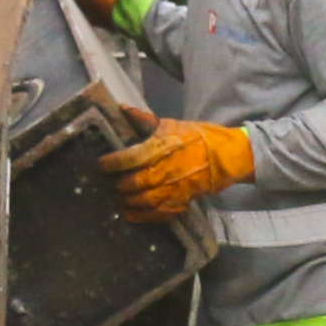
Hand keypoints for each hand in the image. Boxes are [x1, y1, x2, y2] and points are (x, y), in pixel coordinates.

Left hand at [99, 118, 250, 220]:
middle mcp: (164, 172)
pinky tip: (129, 212)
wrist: (225, 157)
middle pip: (132, 183)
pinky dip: (140, 216)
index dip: (110, 163)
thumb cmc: (197, 137)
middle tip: (108, 183)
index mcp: (160, 149)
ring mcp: (173, 190)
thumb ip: (144, 120)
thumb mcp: (171, 124)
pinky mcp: (180, 203)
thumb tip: (122, 108)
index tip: (99, 164)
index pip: (128, 159)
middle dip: (116, 185)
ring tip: (116, 198)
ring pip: (141, 201)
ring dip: (125, 201)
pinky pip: (156, 214)